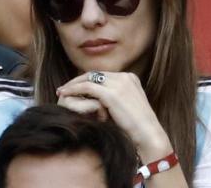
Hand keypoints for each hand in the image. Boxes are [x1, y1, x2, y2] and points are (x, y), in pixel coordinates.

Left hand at [56, 71, 171, 159]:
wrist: (149, 135)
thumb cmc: (138, 129)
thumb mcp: (127, 108)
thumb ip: (116, 100)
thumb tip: (100, 103)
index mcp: (130, 78)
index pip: (103, 75)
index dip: (87, 80)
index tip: (75, 88)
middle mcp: (125, 77)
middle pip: (95, 74)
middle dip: (77, 80)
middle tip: (64, 88)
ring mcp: (119, 83)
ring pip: (89, 78)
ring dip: (73, 84)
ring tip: (61, 92)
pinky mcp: (112, 93)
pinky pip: (87, 87)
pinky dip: (74, 90)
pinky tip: (65, 95)